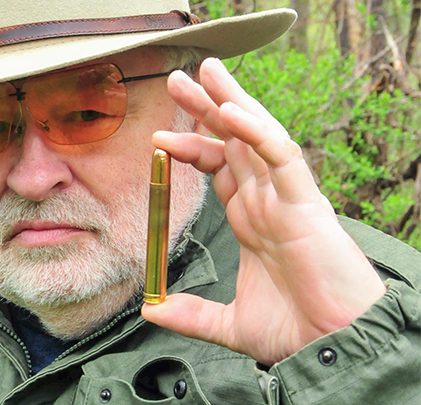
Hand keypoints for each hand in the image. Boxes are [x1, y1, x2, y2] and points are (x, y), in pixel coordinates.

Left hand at [141, 58, 386, 364]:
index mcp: (252, 220)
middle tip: (176, 79)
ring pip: (258, 137)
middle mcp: (268, 201)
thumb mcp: (228, 322)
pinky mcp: (305, 206)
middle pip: (234, 141)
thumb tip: (151, 309)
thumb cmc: (295, 331)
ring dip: (231, 101)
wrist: (331, 350)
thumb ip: (190, 313)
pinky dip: (258, 132)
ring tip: (205, 71)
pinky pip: (282, 157)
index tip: (158, 138)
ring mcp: (287, 199)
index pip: (219, 168)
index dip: (190, 147)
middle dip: (206, 108)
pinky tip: (233, 112)